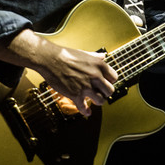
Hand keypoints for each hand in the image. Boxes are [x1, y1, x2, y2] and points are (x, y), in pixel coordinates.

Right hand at [0, 29, 117, 116]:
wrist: (50, 59)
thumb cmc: (65, 54)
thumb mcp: (84, 53)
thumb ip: (95, 56)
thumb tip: (103, 56)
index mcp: (99, 65)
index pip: (114, 77)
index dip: (110, 81)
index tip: (106, 83)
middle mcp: (95, 76)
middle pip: (110, 91)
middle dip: (106, 93)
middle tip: (102, 93)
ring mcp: (85, 87)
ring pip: (100, 101)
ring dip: (97, 101)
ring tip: (94, 100)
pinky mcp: (75, 95)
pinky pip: (84, 107)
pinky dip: (86, 111)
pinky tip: (87, 112)